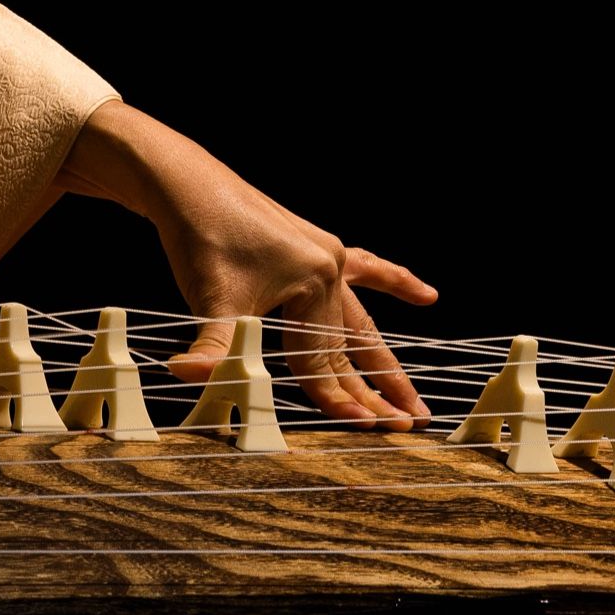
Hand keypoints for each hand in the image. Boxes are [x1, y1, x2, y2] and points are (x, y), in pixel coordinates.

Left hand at [57, 101, 437, 429]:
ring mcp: (328, 256)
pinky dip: (394, 282)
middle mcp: (330, 267)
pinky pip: (366, 270)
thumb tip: (187, 374)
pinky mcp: (316, 247)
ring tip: (415, 396)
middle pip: (352, 344)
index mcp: (314, 280)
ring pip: (361, 319)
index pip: (322, 356)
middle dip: (381, 389)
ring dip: (386, 359)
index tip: (367, 429)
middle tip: (411, 426)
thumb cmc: (201, 238)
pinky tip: (427, 296)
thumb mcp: (209, 298)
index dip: (338, 396)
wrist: (189, 185)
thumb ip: (211, 346)